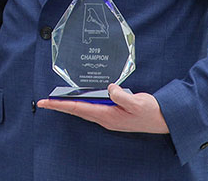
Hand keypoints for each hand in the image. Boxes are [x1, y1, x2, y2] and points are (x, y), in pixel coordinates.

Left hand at [35, 84, 168, 133]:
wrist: (164, 120)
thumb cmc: (151, 112)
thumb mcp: (137, 102)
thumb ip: (121, 96)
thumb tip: (109, 88)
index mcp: (107, 116)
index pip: (78, 109)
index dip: (60, 104)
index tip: (45, 102)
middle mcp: (105, 118)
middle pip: (77, 111)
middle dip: (60, 105)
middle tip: (44, 101)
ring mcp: (109, 117)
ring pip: (84, 110)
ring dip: (70, 105)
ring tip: (56, 99)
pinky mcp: (113, 114)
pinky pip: (93, 108)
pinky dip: (82, 103)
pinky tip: (79, 98)